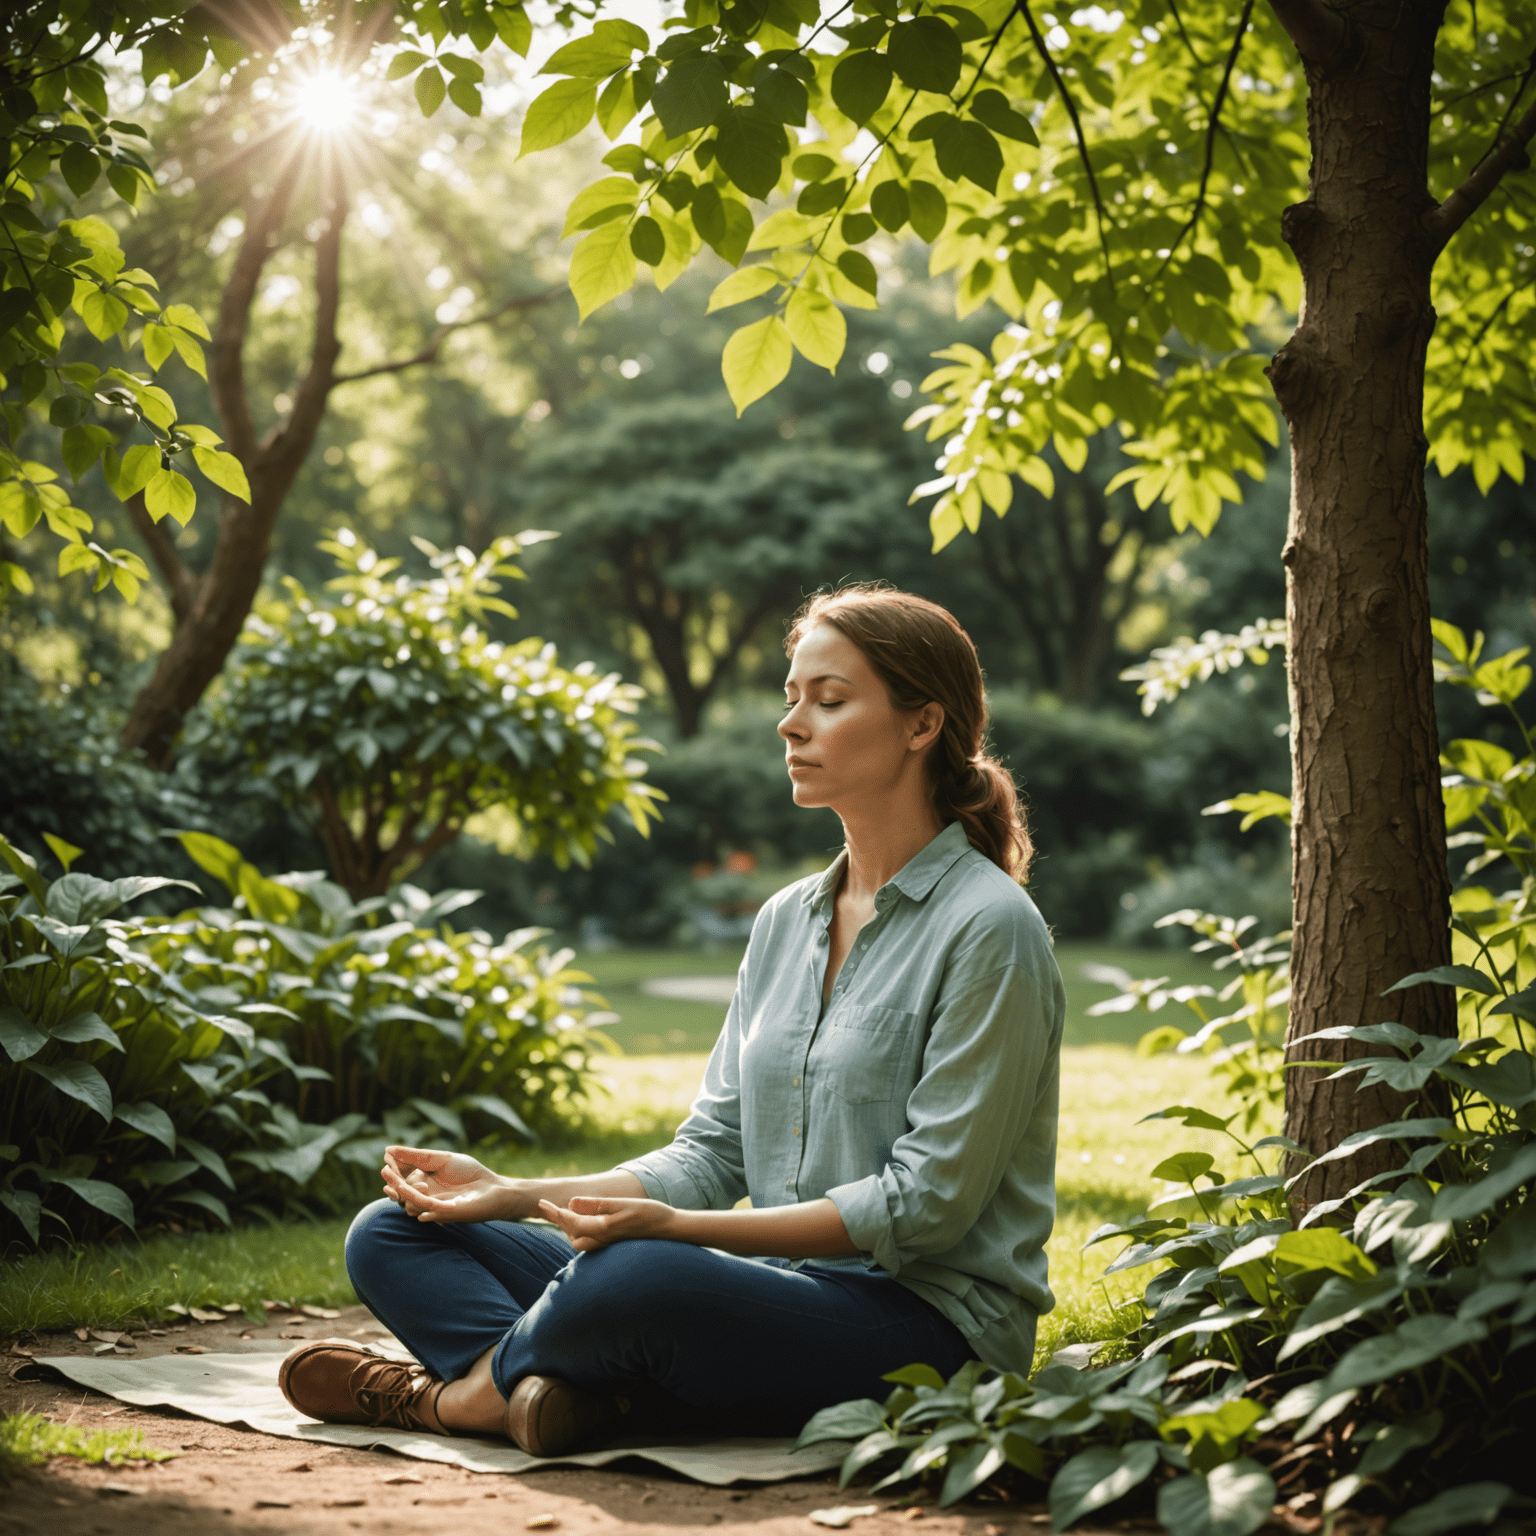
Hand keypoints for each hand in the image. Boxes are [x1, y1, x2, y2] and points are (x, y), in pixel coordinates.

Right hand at [381, 1145, 512, 1223]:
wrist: (491, 1187)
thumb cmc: (468, 1172)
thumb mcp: (441, 1158)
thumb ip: (416, 1156)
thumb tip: (387, 1150)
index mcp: (421, 1178)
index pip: (396, 1178)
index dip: (390, 1172)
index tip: (388, 1164)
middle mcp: (423, 1193)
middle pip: (398, 1192)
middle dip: (395, 1183)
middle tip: (397, 1174)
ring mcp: (430, 1207)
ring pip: (407, 1204)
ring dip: (412, 1194)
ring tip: (426, 1185)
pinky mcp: (439, 1217)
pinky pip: (422, 1215)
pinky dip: (425, 1207)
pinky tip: (432, 1203)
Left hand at [537, 1194, 678, 1250]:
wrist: (670, 1230)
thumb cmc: (649, 1214)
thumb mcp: (622, 1204)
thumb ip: (596, 1205)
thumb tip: (571, 1203)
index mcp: (602, 1229)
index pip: (571, 1222)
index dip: (554, 1212)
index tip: (541, 1204)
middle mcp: (603, 1240)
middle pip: (572, 1234)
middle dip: (559, 1221)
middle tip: (547, 1207)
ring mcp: (609, 1244)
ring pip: (580, 1241)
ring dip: (570, 1228)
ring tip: (563, 1214)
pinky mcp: (614, 1244)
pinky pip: (590, 1241)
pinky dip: (581, 1231)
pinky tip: (585, 1222)